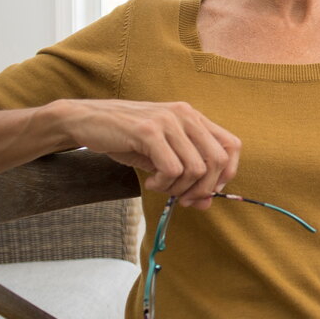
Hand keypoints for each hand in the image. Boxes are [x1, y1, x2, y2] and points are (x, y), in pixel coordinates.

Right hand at [53, 98, 240, 208]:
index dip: (226, 173)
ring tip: (160, 186)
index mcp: (194, 117)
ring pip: (195, 168)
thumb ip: (186, 176)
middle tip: (181, 198)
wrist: (86, 120)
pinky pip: (172, 168)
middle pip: (218, 161)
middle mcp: (186, 115)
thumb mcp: (162, 156)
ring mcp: (168, 121)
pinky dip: (164, 184)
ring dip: (179, 188)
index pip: (233, 145)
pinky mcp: (149, 131)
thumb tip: (207, 204)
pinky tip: (151, 182)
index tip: (206, 190)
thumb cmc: (126, 138)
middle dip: (203, 188)